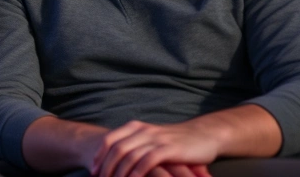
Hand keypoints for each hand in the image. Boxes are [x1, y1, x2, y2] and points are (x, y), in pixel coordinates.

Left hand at [92, 121, 216, 176]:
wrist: (205, 135)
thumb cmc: (176, 141)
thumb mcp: (152, 139)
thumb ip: (136, 146)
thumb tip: (116, 162)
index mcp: (135, 127)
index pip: (109, 140)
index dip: (99, 156)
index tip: (93, 171)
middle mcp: (143, 131)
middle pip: (116, 149)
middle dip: (106, 167)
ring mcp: (155, 139)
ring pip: (129, 155)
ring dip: (118, 172)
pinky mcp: (169, 148)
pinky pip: (147, 161)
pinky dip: (136, 172)